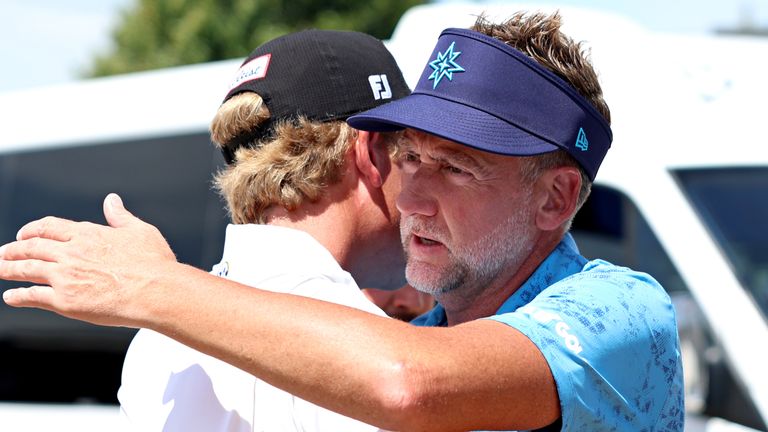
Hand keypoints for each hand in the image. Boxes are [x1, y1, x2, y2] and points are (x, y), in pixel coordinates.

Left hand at [0, 193, 177, 326]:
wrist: (157, 290)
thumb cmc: (155, 264)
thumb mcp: (140, 231)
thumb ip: (120, 216)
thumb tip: (112, 201)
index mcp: (88, 234)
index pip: (49, 227)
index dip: (32, 230)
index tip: (23, 234)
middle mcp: (71, 252)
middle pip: (31, 247)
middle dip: (12, 249)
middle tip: (2, 253)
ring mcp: (65, 276)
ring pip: (26, 269)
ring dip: (8, 268)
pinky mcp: (65, 301)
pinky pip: (33, 296)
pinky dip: (18, 296)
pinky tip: (11, 297)